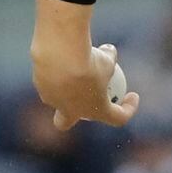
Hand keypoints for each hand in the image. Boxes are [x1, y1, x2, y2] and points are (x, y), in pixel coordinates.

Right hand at [30, 0, 139, 129]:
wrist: (60, 54)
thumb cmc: (90, 60)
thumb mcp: (106, 56)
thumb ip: (109, 57)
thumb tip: (109, 51)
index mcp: (95, 110)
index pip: (118, 117)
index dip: (128, 109)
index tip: (133, 95)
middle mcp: (70, 110)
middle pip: (65, 121)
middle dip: (70, 115)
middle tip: (81, 98)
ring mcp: (52, 98)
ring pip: (56, 95)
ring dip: (64, 84)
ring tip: (71, 65)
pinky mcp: (39, 84)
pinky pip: (49, 77)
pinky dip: (57, 67)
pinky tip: (61, 53)